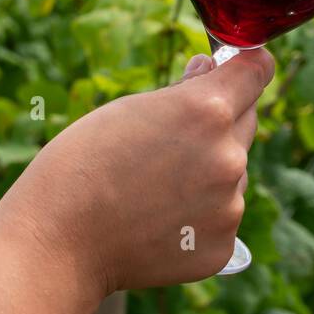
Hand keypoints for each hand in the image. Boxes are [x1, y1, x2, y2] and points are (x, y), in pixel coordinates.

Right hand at [0, 47, 274, 295]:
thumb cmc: (82, 164)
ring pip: (233, 172)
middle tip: (167, 138)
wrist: (56, 244)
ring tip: (152, 186)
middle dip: (219, 120)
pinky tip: (157, 220)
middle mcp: (228, 156)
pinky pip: (221, 216)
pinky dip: (199, 215)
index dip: (245, 66)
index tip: (233, 68)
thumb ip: (184, 90)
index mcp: (208, 111)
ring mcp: (229, 206)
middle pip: (246, 120)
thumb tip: (212, 70)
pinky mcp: (222, 247)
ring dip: (209, 170)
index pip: (258, 70)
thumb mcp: (130, 108)